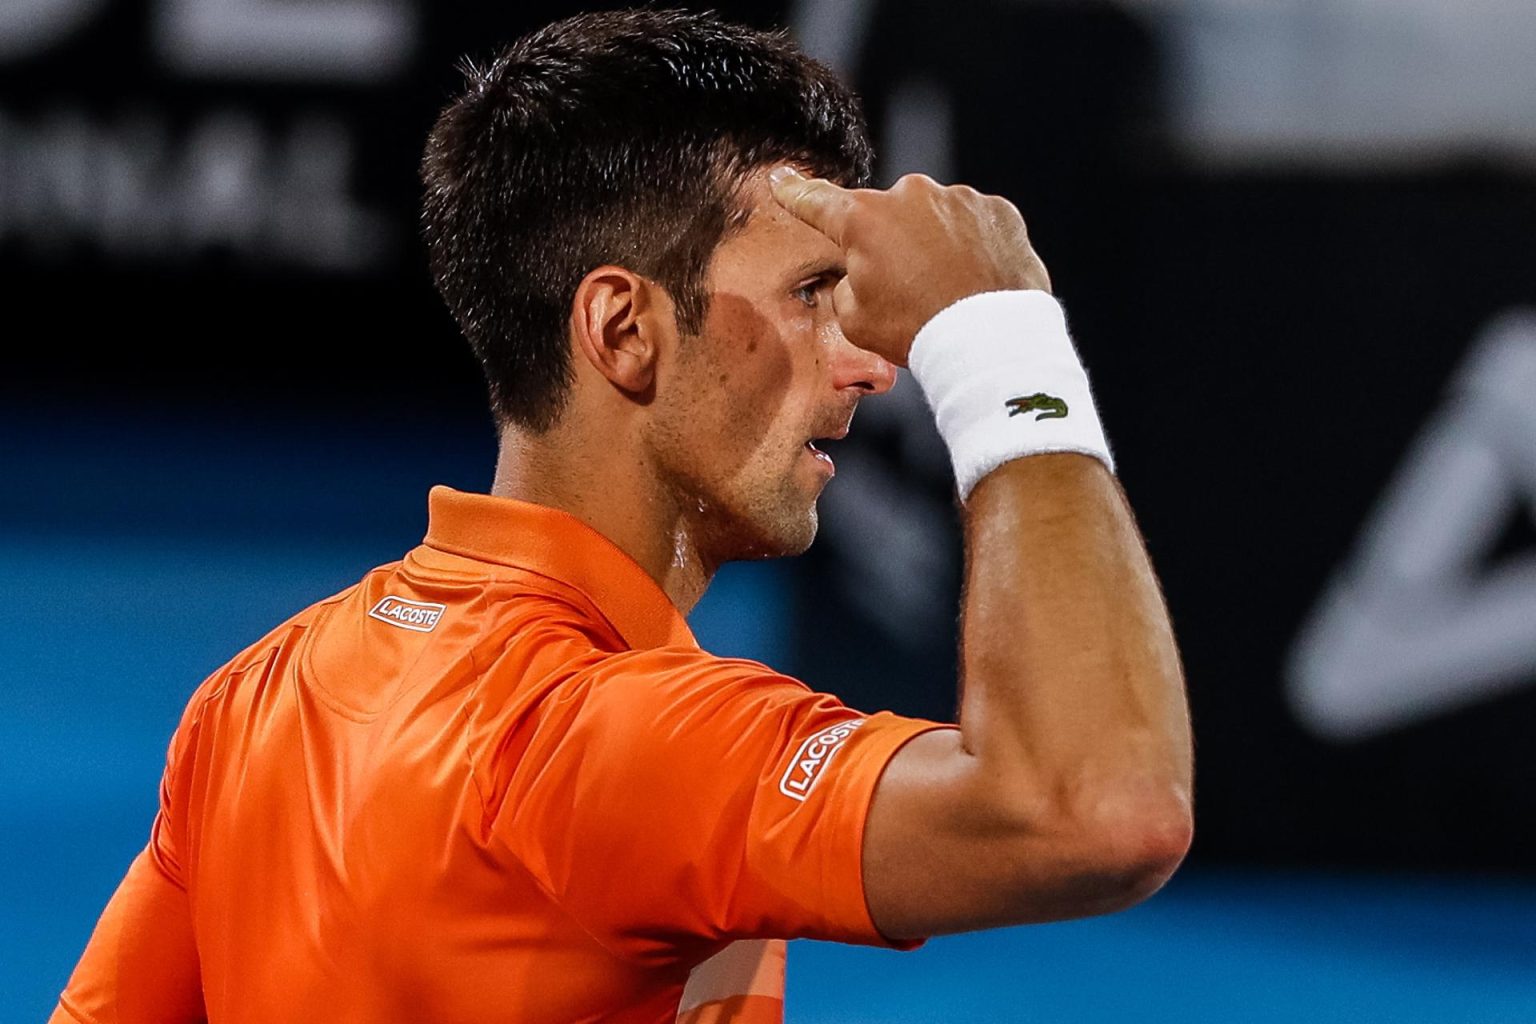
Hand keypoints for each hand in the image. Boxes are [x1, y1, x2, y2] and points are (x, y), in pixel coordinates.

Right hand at [769, 168, 1050, 366]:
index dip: (796, 192)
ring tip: (947, 289)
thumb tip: (857, 273)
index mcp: (864, 220)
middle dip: (891, 242)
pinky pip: (975, 222)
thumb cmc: (917, 331)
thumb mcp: (855, 320)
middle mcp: (910, 196)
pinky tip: (975, 278)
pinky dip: (972, 245)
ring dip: (934, 244)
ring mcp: (958, 198)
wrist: (989, 340)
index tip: (782, 178)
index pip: (818, 201)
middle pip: (888, 215)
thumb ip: (845, 285)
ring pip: (934, 217)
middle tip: (906, 286)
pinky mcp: (997, 210)